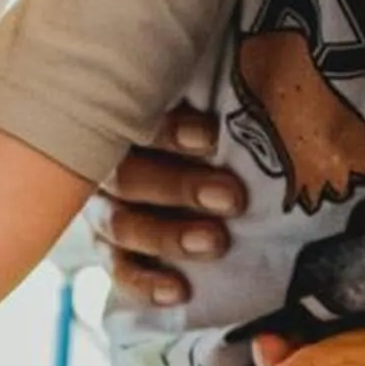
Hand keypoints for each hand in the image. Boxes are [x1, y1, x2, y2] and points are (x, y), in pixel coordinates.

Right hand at [91, 103, 247, 307]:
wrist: (199, 173)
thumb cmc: (206, 130)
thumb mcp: (200, 108)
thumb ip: (215, 98)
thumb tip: (261, 73)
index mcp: (121, 118)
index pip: (136, 122)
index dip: (170, 131)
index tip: (211, 138)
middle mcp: (102, 162)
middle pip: (127, 176)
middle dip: (181, 187)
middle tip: (231, 198)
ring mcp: (103, 209)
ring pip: (122, 225)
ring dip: (169, 235)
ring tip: (217, 243)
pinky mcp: (112, 250)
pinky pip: (120, 270)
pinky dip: (147, 283)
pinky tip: (178, 292)